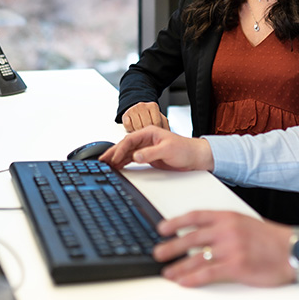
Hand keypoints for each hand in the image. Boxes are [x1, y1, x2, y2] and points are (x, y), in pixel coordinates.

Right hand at [99, 126, 213, 171]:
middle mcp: (146, 139)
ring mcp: (146, 148)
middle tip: (102, 161)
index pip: (130, 140)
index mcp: (149, 132)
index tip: (114, 158)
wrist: (195, 157)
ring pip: (127, 153)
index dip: (120, 149)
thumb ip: (151, 153)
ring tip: (106, 166)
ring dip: (117, 159)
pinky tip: (117, 167)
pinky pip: (132, 158)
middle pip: (125, 145)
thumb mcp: (167, 150)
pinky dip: (124, 163)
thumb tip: (136, 156)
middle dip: (113, 153)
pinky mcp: (148, 157)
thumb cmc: (185, 149)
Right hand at [121, 102, 169, 131]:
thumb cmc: (150, 116)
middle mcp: (142, 106)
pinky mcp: (124, 115)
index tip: (156, 134)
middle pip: (146, 125)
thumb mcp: (160, 119)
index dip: (156, 130)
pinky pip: (128, 126)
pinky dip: (131, 130)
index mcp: (153, 106)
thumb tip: (168, 134)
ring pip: (137, 127)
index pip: (156, 122)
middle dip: (148, 132)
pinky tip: (134, 129)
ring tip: (142, 132)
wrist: (138, 110)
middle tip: (149, 136)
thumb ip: (165, 125)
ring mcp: (133, 109)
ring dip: (140, 132)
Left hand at [153, 211, 295, 286]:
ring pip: (196, 257)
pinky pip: (209, 273)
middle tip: (157, 252)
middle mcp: (227, 230)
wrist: (293, 250)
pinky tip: (184, 281)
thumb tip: (200, 233)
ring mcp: (231, 248)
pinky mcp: (236, 267)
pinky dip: (193, 278)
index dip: (175, 222)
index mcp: (228, 216)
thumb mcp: (244, 222)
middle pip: (191, 237)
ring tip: (167, 271)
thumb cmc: (270, 238)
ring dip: (179, 266)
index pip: (195, 216)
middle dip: (171, 246)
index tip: (162, 228)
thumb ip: (223, 226)